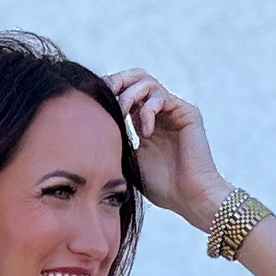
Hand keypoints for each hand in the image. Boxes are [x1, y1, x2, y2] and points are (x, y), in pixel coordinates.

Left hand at [106, 69, 231, 233]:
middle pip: (136, 77)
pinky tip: (145, 133)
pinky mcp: (187, 113)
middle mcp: (159, 111)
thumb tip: (87, 127)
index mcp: (144, 121)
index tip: (91, 101)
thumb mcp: (128, 160)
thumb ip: (115, 139)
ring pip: (147, 82)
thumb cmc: (160, 187)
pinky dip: (148, 110)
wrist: (189, 199)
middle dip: (117, 81)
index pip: (124, 92)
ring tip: (123, 114)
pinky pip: (162, 97)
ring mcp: (173, 110)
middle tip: (105, 94)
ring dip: (129, 95)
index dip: (108, 90)